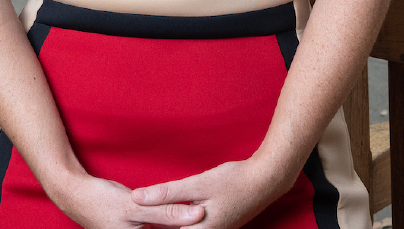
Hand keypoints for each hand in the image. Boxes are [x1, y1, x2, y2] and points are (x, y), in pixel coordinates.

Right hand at [42, 171, 203, 228]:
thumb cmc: (98, 200)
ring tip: (200, 211)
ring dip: (178, 221)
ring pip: (165, 228)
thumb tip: (198, 214)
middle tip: (206, 210)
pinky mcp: (138, 226)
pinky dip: (169, 218)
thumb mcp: (134, 205)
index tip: (208, 218)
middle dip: (186, 224)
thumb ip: (166, 211)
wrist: (72, 192)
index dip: (191, 228)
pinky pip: (159, 224)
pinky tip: (183, 211)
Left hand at [131, 157, 294, 228]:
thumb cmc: (234, 180)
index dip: (150, 224)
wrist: (267, 179)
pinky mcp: (219, 224)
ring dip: (169, 220)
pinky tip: (170, 210)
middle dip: (159, 222)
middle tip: (139, 211)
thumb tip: (136, 198)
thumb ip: (166, 193)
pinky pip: (193, 226)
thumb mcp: (196, 184)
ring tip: (150, 211)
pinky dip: (180, 219)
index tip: (135, 219)